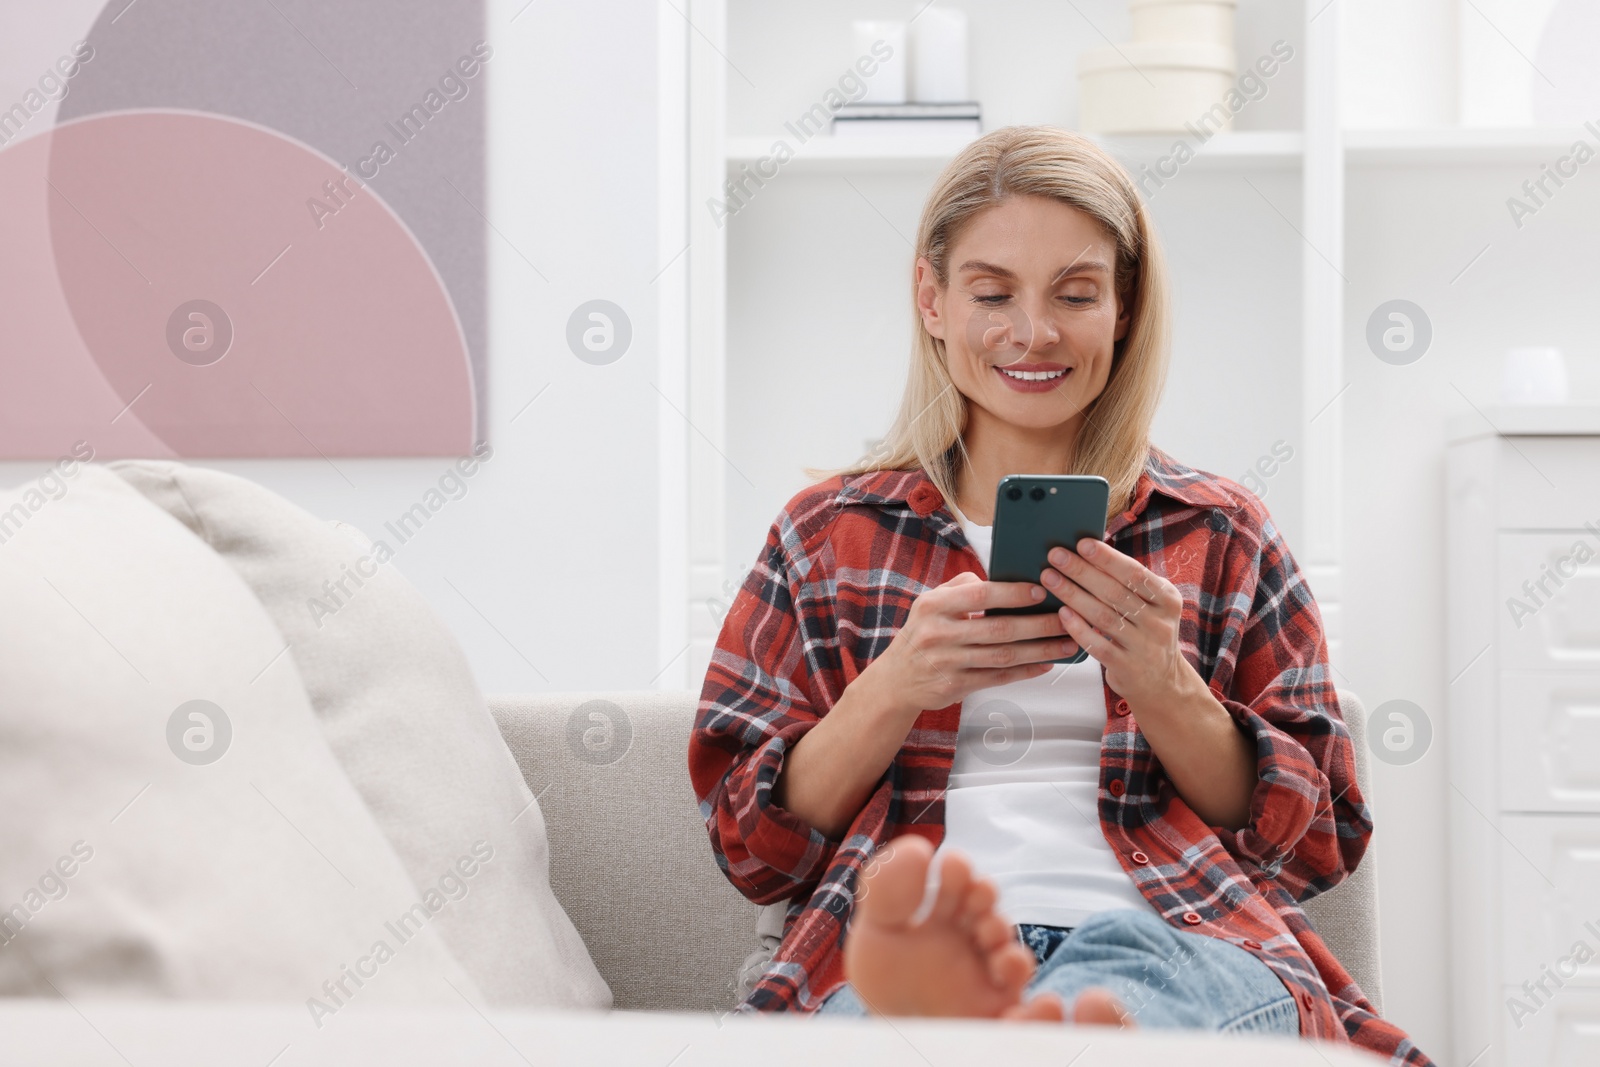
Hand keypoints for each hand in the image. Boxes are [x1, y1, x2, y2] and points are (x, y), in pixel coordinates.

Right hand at [867, 572, 1078, 717]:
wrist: (896, 680)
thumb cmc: (922, 633)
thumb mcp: (930, 603)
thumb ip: (961, 587)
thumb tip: (1002, 578)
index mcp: (933, 606)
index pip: (979, 595)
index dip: (1012, 593)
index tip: (1041, 590)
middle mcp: (939, 633)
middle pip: (999, 629)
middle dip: (1039, 624)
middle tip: (1067, 619)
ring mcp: (947, 662)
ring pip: (1004, 656)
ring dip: (1040, 650)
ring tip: (1066, 644)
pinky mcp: (955, 686)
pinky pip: (998, 677)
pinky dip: (1025, 671)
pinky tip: (1045, 664)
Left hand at [1039, 538, 1196, 710]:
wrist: (1162, 682)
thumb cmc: (1147, 632)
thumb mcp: (1151, 606)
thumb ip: (1129, 584)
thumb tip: (1089, 551)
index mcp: (1167, 599)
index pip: (1135, 574)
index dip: (1107, 558)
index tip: (1081, 543)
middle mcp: (1159, 623)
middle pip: (1114, 592)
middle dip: (1081, 571)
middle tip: (1055, 556)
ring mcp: (1144, 647)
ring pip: (1102, 616)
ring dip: (1072, 594)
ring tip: (1049, 578)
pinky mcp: (1127, 668)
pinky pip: (1097, 645)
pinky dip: (1078, 627)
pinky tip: (1061, 613)